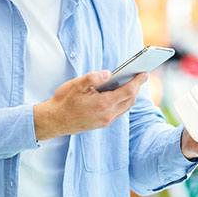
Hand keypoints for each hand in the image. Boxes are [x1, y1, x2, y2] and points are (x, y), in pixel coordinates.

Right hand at [33, 70, 147, 139]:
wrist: (53, 121)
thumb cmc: (63, 101)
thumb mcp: (76, 85)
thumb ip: (93, 78)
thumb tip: (108, 73)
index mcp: (103, 104)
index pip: (128, 91)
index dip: (138, 81)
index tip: (144, 72)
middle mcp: (107, 115)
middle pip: (130, 100)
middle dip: (137, 87)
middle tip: (141, 75)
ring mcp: (105, 121)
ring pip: (125, 107)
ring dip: (131, 95)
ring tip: (133, 82)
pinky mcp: (102, 124)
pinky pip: (119, 112)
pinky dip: (123, 101)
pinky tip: (121, 93)